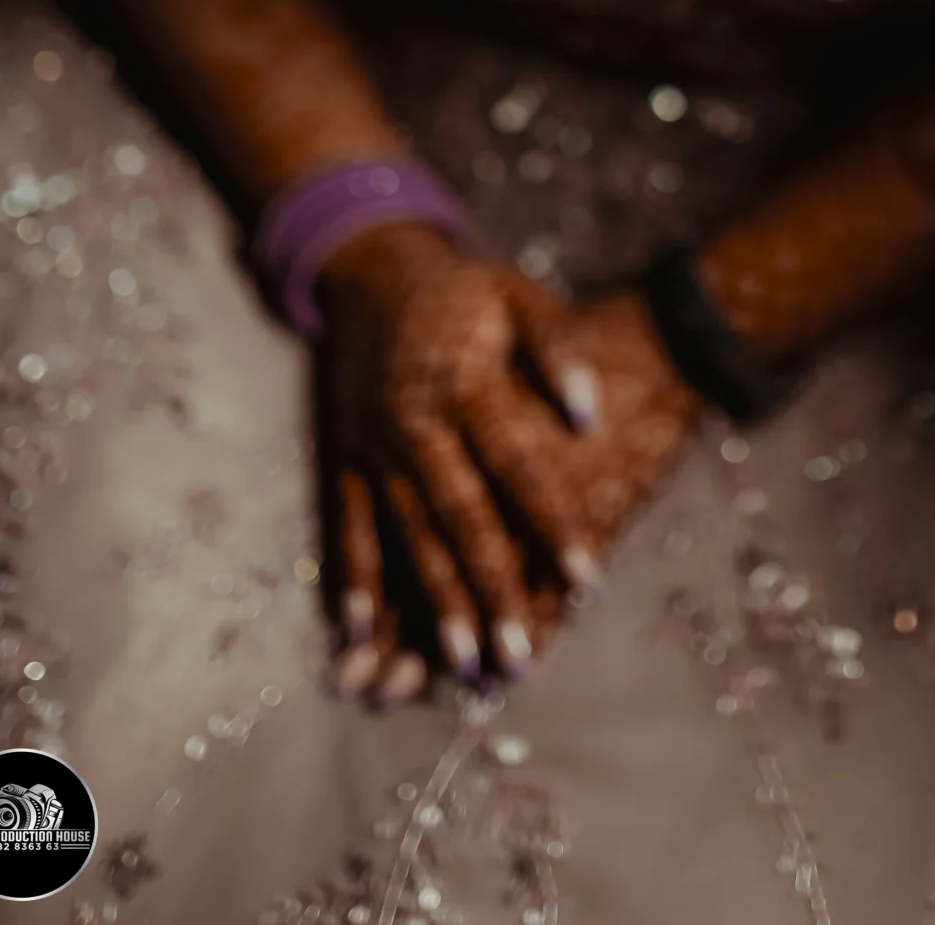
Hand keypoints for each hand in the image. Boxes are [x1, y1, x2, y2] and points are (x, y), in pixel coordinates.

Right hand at [316, 222, 698, 703]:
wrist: (372, 270)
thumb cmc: (464, 290)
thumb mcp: (519, 297)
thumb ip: (559, 350)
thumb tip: (591, 417)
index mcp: (467, 382)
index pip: (519, 465)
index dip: (553, 523)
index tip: (587, 581)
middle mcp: (417, 422)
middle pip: (461, 518)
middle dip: (493, 590)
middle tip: (520, 657)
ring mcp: (375, 445)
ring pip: (408, 534)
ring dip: (432, 603)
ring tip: (463, 663)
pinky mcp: (344, 458)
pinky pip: (347, 527)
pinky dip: (354, 580)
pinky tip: (361, 633)